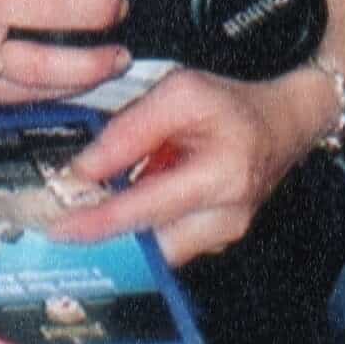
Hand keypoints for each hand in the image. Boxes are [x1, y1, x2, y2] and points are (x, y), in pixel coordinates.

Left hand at [50, 66, 322, 266]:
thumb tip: (83, 170)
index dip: (99, 221)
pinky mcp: (216, 242)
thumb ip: (129, 130)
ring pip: (157, 250)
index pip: (147, 207)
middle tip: (60, 223)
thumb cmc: (234, 105)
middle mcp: (227, 217)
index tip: (59, 229)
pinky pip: (168, 244)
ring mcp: (224, 236)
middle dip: (105, 236)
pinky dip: (141, 230)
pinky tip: (120, 210)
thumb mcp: (180, 93)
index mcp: (222, 176)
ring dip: (123, 233)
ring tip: (90, 210)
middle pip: (150, 244)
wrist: (285, 125)